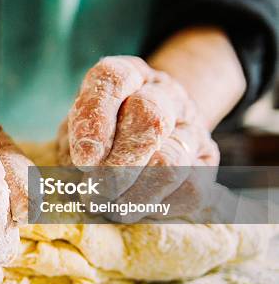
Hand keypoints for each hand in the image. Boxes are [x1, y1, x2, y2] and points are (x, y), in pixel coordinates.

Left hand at [58, 56, 219, 221]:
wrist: (149, 135)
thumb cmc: (99, 133)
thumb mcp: (77, 126)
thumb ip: (76, 140)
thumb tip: (84, 172)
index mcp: (128, 74)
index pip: (114, 79)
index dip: (96, 118)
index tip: (83, 160)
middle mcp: (164, 92)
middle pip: (149, 117)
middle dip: (118, 165)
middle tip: (96, 193)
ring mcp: (191, 125)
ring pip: (171, 160)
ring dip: (135, 193)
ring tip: (111, 208)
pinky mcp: (206, 160)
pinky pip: (190, 188)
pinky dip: (158, 205)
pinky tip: (136, 209)